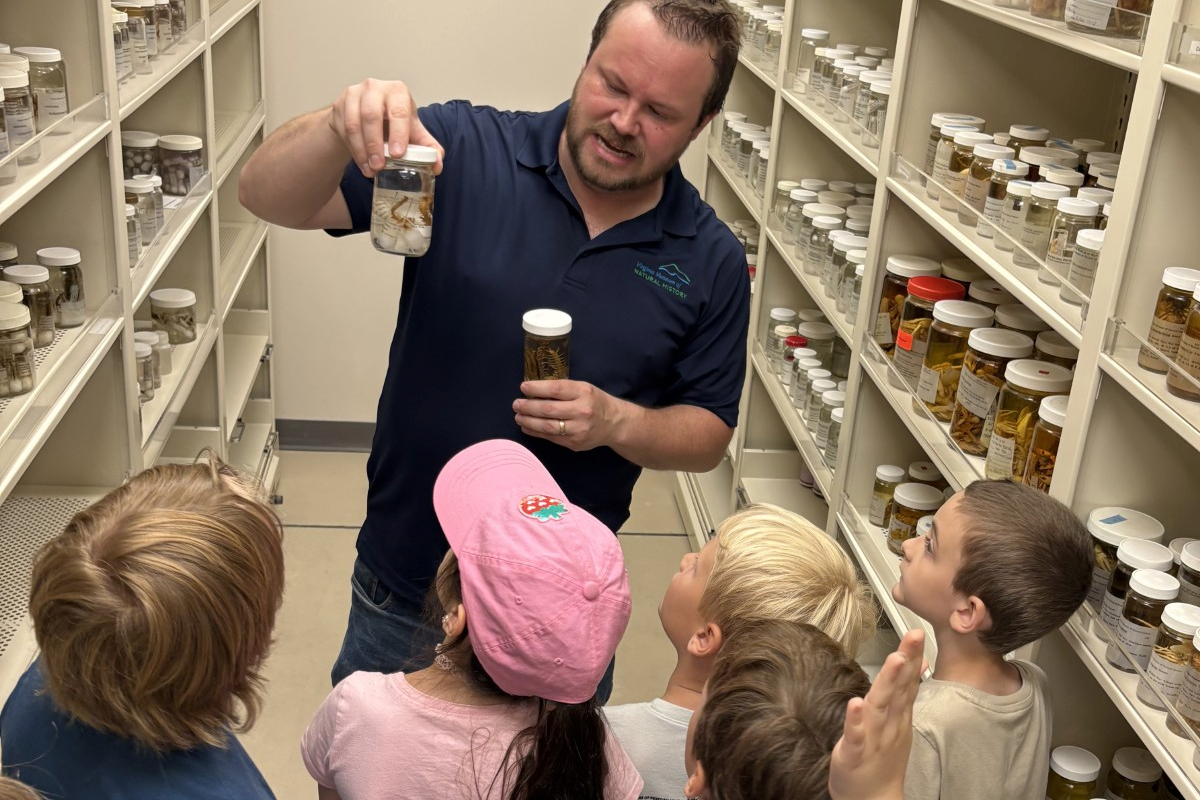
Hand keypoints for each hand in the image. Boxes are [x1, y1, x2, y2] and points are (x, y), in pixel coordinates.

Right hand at [328, 79, 443, 177]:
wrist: (364, 115)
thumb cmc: (391, 121)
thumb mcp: (411, 130)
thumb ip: (427, 147)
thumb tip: (437, 166)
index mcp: (397, 91)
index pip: (399, 111)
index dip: (399, 133)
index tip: (398, 154)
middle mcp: (375, 88)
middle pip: (372, 115)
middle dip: (375, 144)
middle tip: (380, 166)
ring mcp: (354, 94)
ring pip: (354, 124)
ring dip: (362, 150)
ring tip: (370, 169)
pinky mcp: (340, 105)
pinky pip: (343, 129)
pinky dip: (353, 149)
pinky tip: (361, 163)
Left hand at [513, 380, 627, 451]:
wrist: (614, 423)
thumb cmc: (594, 401)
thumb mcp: (584, 388)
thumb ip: (563, 389)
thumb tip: (533, 390)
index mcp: (584, 393)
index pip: (556, 390)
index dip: (537, 389)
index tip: (523, 387)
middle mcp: (582, 411)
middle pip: (549, 409)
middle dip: (528, 406)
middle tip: (516, 404)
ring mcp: (579, 429)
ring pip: (548, 426)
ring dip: (528, 421)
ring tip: (518, 416)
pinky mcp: (575, 443)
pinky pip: (551, 438)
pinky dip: (535, 432)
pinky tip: (527, 426)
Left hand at [829, 629, 924, 799]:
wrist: (874, 799)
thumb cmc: (882, 757)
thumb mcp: (898, 721)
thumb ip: (904, 692)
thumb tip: (916, 663)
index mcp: (898, 716)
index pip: (908, 681)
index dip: (913, 657)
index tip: (917, 633)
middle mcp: (889, 724)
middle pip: (898, 688)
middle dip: (906, 661)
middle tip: (913, 637)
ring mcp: (873, 738)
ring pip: (880, 707)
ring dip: (888, 683)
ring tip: (895, 661)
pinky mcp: (854, 752)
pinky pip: (856, 734)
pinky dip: (856, 720)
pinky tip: (856, 703)